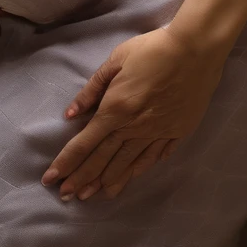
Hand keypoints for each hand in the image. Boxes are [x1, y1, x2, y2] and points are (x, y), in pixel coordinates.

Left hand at [40, 27, 226, 201]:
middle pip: (103, 159)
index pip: (85, 143)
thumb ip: (93, 89)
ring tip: (93, 196)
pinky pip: (154, 156)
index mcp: (115, 109)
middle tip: (66, 196)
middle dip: (82, 179)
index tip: (50, 179)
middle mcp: (134, 128)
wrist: (196, 50)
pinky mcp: (176, 132)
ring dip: (108, 181)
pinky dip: (139, 168)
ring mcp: (157, 133)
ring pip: (128, 163)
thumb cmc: (153, 49)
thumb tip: (71, 114)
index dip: (66, 162)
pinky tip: (131, 177)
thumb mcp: (117, 60)